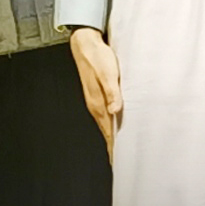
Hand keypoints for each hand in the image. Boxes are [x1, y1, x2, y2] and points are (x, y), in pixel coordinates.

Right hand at [68, 26, 120, 158]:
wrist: (85, 44)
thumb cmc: (99, 58)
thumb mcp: (109, 74)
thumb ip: (113, 92)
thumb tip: (115, 111)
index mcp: (98, 102)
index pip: (107, 130)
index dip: (112, 146)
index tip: (116, 160)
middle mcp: (95, 104)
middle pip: (105, 130)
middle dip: (111, 146)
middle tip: (119, 161)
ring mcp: (94, 99)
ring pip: (104, 123)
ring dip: (111, 135)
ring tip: (117, 148)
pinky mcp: (96, 93)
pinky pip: (104, 114)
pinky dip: (110, 123)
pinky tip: (115, 124)